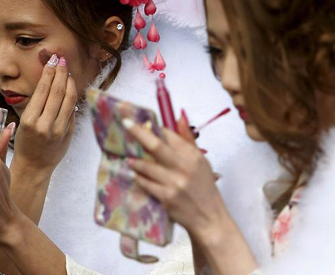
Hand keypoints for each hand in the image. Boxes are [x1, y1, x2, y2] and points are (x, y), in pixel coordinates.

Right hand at [12, 55, 77, 175]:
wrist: (34, 167)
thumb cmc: (26, 143)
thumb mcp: (24, 122)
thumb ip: (37, 104)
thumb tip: (50, 80)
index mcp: (30, 120)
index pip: (43, 90)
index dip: (49, 72)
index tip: (51, 60)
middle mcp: (45, 125)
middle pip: (58, 91)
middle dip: (61, 72)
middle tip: (62, 60)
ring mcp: (59, 130)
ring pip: (69, 99)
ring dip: (70, 82)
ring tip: (68, 72)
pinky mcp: (69, 133)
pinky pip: (72, 110)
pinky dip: (72, 97)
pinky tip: (70, 88)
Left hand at [126, 115, 229, 240]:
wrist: (210, 219)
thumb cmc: (205, 188)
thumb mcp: (202, 162)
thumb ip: (188, 139)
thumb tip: (179, 116)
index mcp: (193, 156)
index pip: (170, 135)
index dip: (155, 128)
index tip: (142, 123)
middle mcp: (184, 167)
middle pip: (155, 145)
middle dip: (138, 132)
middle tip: (124, 123)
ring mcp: (174, 183)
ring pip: (147, 166)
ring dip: (136, 161)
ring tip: (130, 160)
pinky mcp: (166, 198)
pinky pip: (146, 184)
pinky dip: (140, 178)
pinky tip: (137, 176)